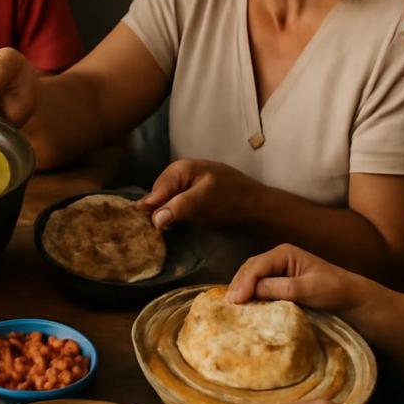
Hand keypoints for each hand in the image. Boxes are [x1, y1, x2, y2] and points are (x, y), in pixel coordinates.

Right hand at [137, 159, 252, 229]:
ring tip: (160, 233)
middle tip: (152, 233)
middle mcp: (180, 176)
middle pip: (157, 197)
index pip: (156, 191)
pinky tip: (173, 228)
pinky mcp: (192, 200)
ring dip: (163, 217)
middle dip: (155, 213)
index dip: (149, 209)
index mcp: (180, 169)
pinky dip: (172, 218)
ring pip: (165, 203)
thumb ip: (178, 206)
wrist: (258, 208)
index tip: (144, 227)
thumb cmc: (232, 199)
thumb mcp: (203, 201)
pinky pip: (175, 208)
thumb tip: (155, 219)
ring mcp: (186, 187)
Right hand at [226, 243, 370, 312]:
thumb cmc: (334, 291)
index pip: (256, 266)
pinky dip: (248, 296)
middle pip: (249, 270)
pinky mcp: (277, 284)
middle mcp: (276, 259)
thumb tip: (252, 291)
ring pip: (250, 278)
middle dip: (237, 286)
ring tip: (230, 308)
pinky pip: (257, 287)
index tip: (236, 301)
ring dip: (240, 291)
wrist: (352, 300)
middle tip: (227, 306)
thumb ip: (281, 288)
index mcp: (284, 253)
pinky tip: (242, 307)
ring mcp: (276, 271)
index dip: (244, 282)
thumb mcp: (309, 289)